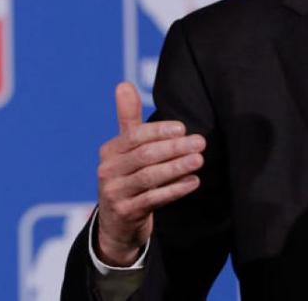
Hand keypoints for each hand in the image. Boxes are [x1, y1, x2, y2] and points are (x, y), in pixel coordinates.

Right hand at [95, 82, 205, 265]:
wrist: (117, 224)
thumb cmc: (128, 176)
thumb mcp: (125, 148)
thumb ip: (127, 118)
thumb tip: (123, 84)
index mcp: (109, 151)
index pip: (135, 136)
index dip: (159, 131)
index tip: (183, 128)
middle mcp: (107, 171)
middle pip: (144, 156)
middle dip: (174, 148)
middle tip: (200, 142)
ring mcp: (115, 193)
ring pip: (150, 177)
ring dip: (177, 168)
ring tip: (199, 160)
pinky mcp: (126, 213)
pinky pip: (153, 199)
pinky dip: (175, 190)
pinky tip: (193, 182)